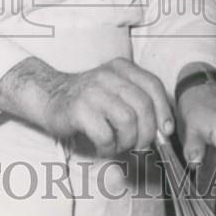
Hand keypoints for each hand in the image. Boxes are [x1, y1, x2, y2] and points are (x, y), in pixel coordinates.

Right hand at [42, 58, 173, 157]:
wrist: (51, 98)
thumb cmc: (90, 101)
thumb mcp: (116, 92)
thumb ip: (139, 104)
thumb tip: (163, 131)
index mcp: (121, 68)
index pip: (153, 85)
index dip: (163, 111)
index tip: (165, 131)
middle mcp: (108, 75)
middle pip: (143, 105)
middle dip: (147, 132)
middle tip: (139, 145)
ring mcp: (92, 91)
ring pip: (127, 120)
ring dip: (127, 141)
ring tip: (118, 145)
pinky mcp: (78, 109)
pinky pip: (105, 134)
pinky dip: (108, 147)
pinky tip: (103, 146)